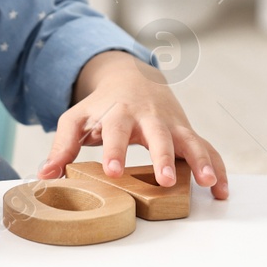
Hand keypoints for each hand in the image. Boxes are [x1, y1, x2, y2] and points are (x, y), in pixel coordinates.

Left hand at [36, 51, 228, 198]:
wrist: (132, 77)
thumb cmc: (101, 105)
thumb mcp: (77, 119)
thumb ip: (63, 146)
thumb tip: (45, 175)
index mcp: (119, 112)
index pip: (115, 131)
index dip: (114, 151)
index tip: (111, 172)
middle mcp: (149, 116)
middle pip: (158, 135)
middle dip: (163, 157)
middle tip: (166, 181)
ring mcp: (172, 124)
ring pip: (190, 140)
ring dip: (200, 161)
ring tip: (207, 184)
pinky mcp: (186, 132)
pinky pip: (207, 148)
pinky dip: (217, 167)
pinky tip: (220, 189)